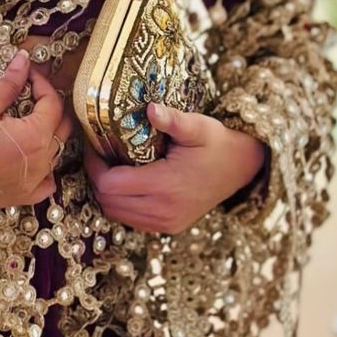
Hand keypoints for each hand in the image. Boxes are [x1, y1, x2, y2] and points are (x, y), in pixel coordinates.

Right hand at [0, 50, 73, 208]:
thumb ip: (8, 84)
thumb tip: (24, 60)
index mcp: (35, 135)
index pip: (53, 102)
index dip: (42, 84)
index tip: (28, 75)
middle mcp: (43, 160)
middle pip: (62, 126)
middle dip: (49, 105)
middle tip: (31, 94)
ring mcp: (37, 181)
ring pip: (56, 150)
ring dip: (48, 132)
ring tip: (27, 121)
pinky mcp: (26, 195)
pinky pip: (48, 181)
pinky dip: (46, 167)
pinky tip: (32, 158)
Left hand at [83, 102, 267, 233]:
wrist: (242, 168)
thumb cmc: (218, 143)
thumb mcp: (198, 126)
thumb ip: (173, 120)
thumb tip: (150, 109)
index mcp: (167, 186)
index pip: (109, 185)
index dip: (95, 165)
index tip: (96, 145)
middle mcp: (164, 210)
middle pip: (107, 201)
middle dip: (97, 177)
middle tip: (100, 153)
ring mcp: (166, 223)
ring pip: (116, 214)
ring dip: (107, 192)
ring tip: (111, 166)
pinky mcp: (169, 227)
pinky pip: (131, 220)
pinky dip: (121, 204)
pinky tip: (126, 182)